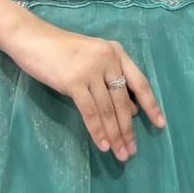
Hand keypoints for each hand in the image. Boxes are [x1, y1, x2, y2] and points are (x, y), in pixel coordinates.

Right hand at [5, 17, 166, 161]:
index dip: (151, 105)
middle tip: (132, 151)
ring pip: (108, 109)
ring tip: (120, 154)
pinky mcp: (73, 80)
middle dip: (128, 129)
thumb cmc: (62, 51)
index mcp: (116, 52)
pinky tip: (103, 145)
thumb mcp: (93, 58)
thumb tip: (131, 111)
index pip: (140, 82)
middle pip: (123, 101)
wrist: (32, 38)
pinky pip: (89, 111)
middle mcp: (108, 58)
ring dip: (115, 135)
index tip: (161, 124)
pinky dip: (97, 131)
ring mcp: (90, 69)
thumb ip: (110, 79)